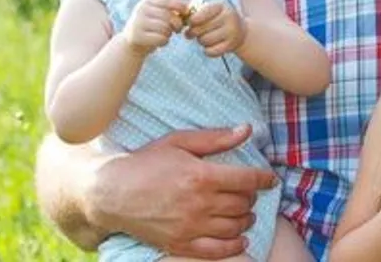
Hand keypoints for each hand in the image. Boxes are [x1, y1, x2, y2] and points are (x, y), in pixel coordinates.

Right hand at [88, 125, 279, 258]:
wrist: (110, 192)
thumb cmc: (145, 163)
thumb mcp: (179, 142)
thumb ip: (216, 138)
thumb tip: (247, 130)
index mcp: (201, 176)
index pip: (247, 180)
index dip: (264, 178)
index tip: (270, 178)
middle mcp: (199, 204)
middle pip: (242, 204)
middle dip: (251, 197)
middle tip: (248, 192)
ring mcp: (189, 227)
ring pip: (234, 227)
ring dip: (246, 219)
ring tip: (245, 213)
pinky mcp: (179, 244)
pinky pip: (216, 251)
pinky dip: (234, 246)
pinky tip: (240, 239)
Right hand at [123, 0, 184, 54]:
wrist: (132, 44)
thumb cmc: (152, 27)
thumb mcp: (159, 15)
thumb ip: (172, 10)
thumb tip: (190, 10)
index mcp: (147, 1)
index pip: (167, 0)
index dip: (180, 6)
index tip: (186, 13)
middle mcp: (141, 9)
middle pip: (168, 15)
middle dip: (177, 24)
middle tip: (178, 30)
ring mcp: (137, 22)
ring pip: (165, 27)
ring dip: (169, 34)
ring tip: (166, 35)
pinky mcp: (137, 36)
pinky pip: (160, 38)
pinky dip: (164, 41)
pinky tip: (160, 42)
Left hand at [185, 1, 245, 56]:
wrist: (240, 31)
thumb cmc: (218, 19)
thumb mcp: (211, 10)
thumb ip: (196, 11)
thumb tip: (181, 19)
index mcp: (221, 6)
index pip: (199, 14)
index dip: (191, 20)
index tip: (191, 22)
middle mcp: (228, 17)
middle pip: (199, 29)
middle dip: (193, 32)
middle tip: (192, 32)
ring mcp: (231, 32)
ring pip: (204, 40)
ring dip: (200, 41)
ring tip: (204, 37)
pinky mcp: (231, 45)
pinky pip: (210, 52)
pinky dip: (206, 51)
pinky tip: (209, 46)